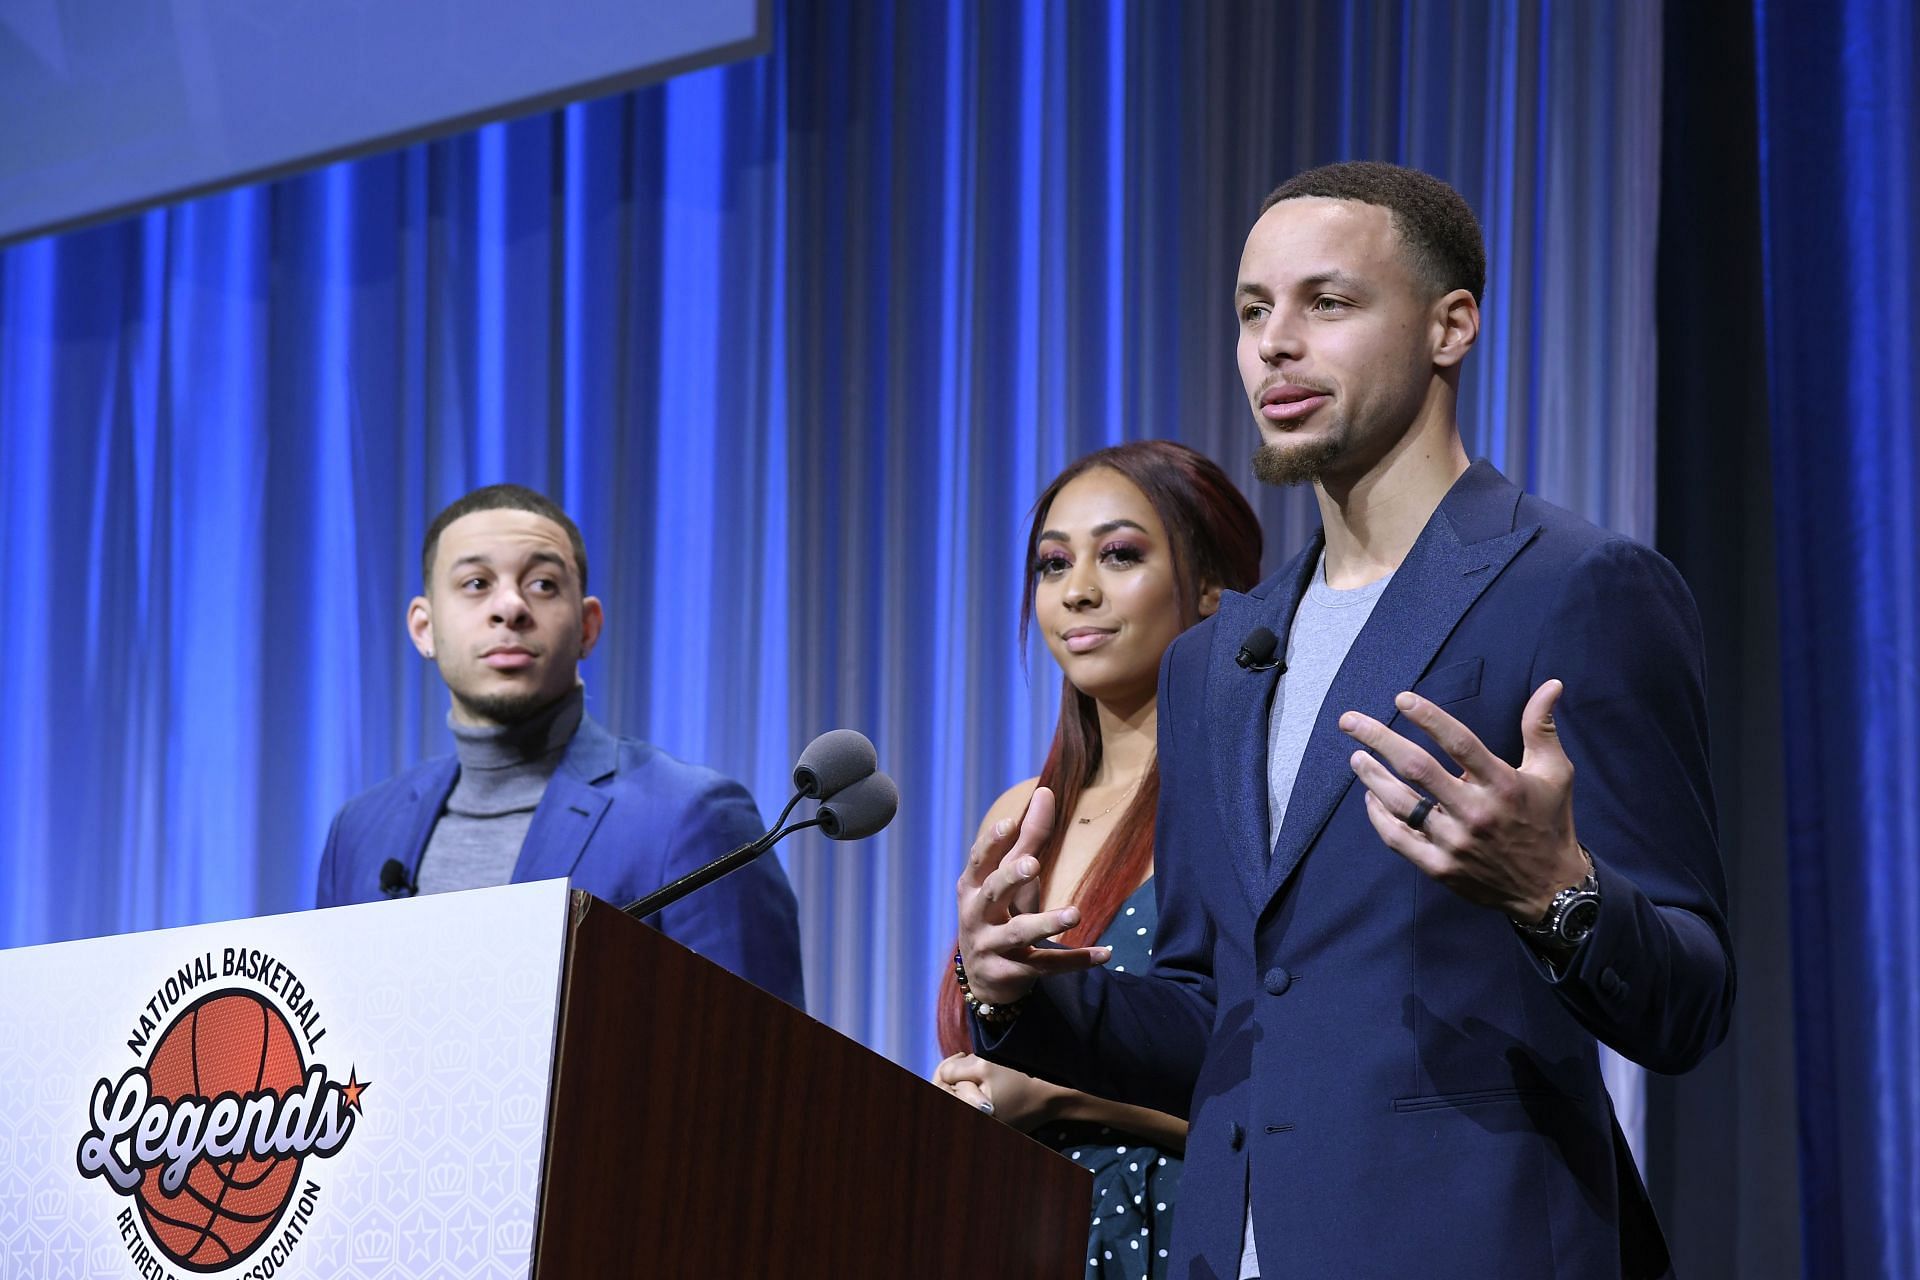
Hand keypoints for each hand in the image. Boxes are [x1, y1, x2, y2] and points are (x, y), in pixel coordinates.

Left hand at [932, 1053, 1063, 1129]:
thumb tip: (943, 1073)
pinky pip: (972, 1103)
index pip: (939, 1089)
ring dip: (963, 1081)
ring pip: (959, 1097)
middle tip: (965, 1057)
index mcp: (968, 1112)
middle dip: (953, 1074)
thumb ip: (955, 1069)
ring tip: (977, 1067)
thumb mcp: (984, 1066)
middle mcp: (972, 1121)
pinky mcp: (992, 1121)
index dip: (944, 1069)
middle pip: (947, 1094)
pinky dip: (973, 1089)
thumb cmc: (1019, 1079)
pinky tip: (983, 1078)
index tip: (960, 1055)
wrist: (1051, 1096)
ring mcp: (983, 1123)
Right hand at [955, 786, 1110, 1005]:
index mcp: (973, 887)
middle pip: (993, 893)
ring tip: (1075, 913)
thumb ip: (1028, 837)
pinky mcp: (1010, 973)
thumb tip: (1045, 791)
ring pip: (1019, 933)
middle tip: (1034, 864)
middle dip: (1011, 877)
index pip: (979, 860)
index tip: (1008, 823)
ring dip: (1047, 922)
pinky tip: (1104, 953)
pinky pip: (1045, 966)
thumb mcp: (1011, 877)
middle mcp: (976, 916)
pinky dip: (1075, 961)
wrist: (985, 978)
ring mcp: (990, 947)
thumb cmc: (1000, 912)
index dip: (991, 843)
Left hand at [1340, 679, 1586, 919]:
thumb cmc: (1550, 822)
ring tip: (1356, 757)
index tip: (1401, 699)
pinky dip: (1378, 816)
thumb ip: (1541, 728)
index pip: (1459, 743)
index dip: (1428, 718)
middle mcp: (1475, 812)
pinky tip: (1370, 797)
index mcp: (1502, 785)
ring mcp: (1455, 842)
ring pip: (1401, 804)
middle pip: (1417, 768)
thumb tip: (1551, 685)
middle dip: (1378, 739)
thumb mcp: (1555, 773)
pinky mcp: (1440, 867)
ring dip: (1372, 777)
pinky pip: (1398, 838)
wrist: (1550, 890)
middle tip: (1349, 721)